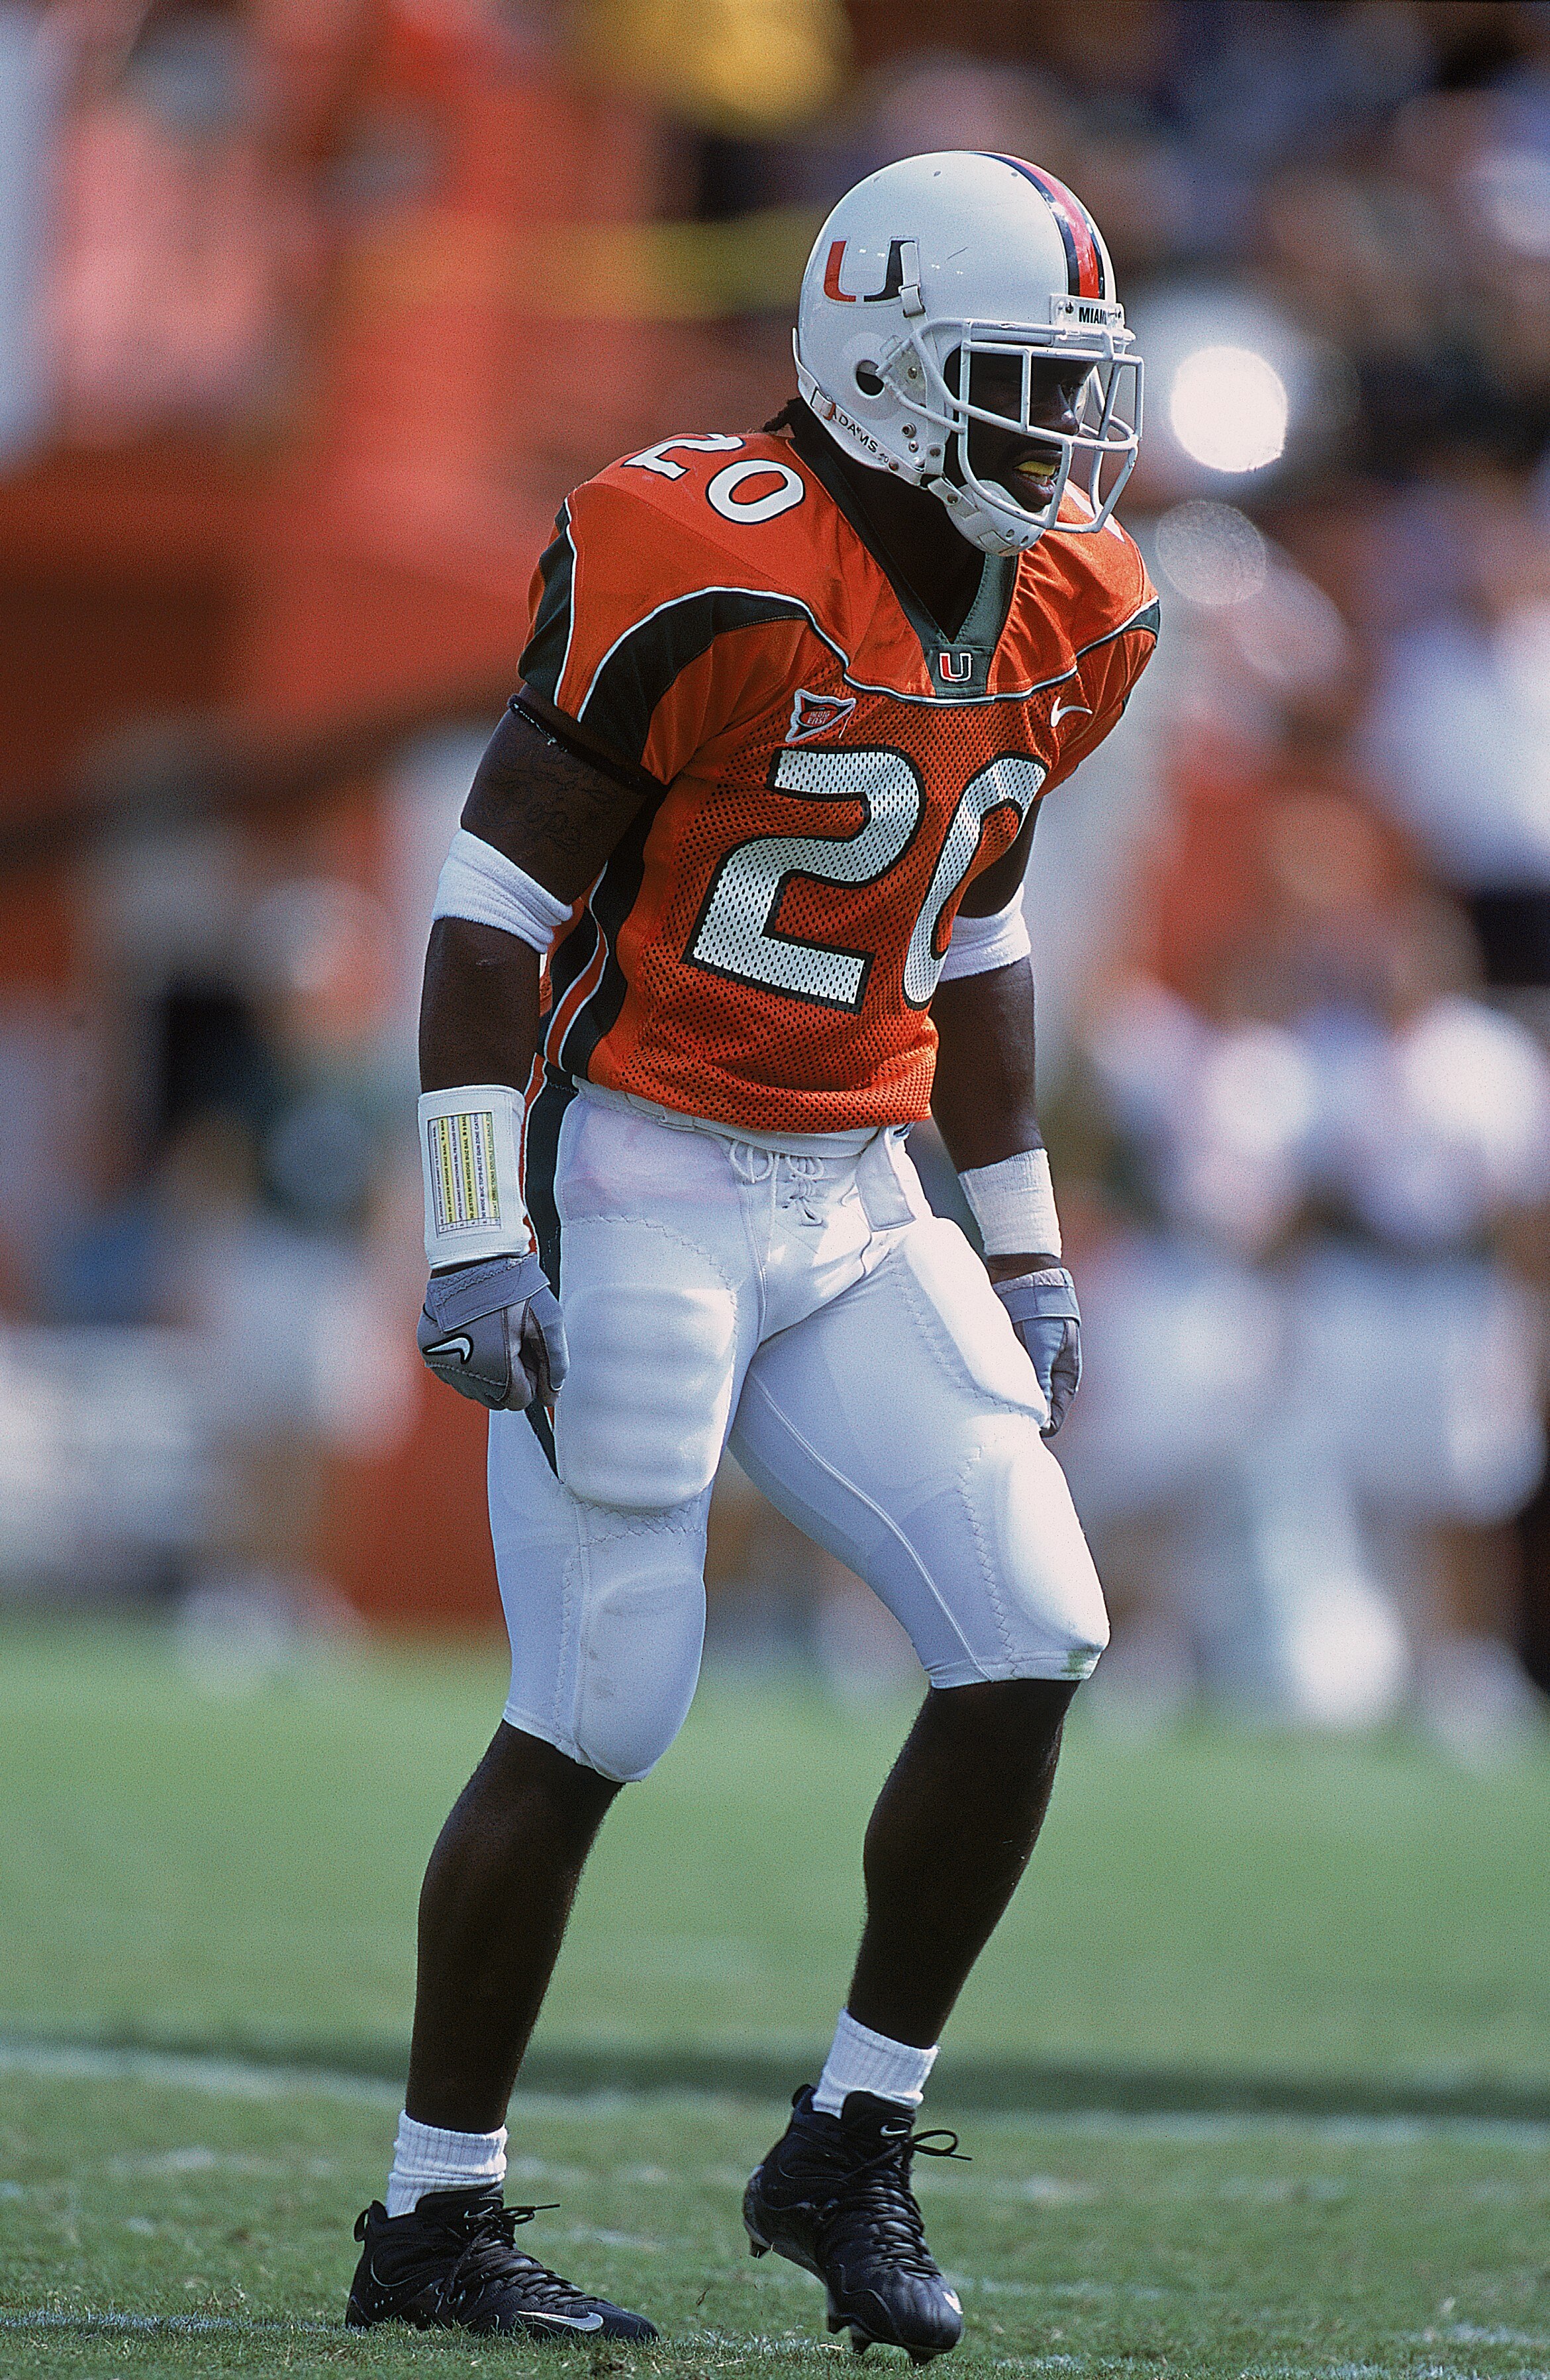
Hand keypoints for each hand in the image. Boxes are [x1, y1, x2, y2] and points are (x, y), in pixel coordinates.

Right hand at [417, 1252, 567, 1411]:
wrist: (471, 1258)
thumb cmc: (509, 1285)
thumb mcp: (546, 1321)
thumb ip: (555, 1363)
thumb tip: (551, 1396)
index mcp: (495, 1370)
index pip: (520, 1400)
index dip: (530, 1376)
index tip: (528, 1351)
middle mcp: (464, 1373)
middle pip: (496, 1398)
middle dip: (510, 1376)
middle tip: (512, 1341)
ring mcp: (442, 1364)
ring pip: (474, 1388)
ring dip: (488, 1371)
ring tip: (493, 1334)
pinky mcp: (429, 1352)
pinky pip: (454, 1372)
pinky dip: (466, 1361)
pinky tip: (474, 1334)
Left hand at [993, 1265, 1080, 1436]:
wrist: (1025, 1275)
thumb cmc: (1044, 1310)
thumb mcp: (1046, 1346)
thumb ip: (1041, 1381)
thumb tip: (1040, 1418)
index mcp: (1064, 1378)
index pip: (1053, 1419)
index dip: (1037, 1429)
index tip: (1019, 1433)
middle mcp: (1046, 1377)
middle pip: (1032, 1411)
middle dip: (1017, 1419)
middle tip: (994, 1424)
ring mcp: (1027, 1367)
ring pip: (1013, 1398)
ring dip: (1001, 1403)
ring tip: (983, 1407)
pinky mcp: (1008, 1357)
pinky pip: (1000, 1380)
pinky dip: (992, 1386)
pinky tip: (977, 1389)